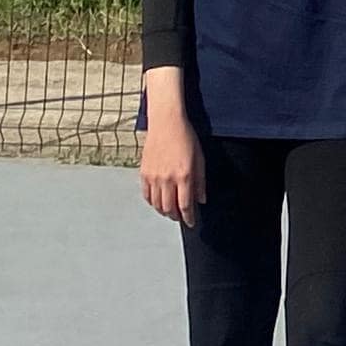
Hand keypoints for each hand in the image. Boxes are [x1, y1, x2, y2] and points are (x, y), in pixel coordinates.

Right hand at [138, 103, 205, 219]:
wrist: (166, 123)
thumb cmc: (185, 137)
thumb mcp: (200, 158)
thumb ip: (200, 181)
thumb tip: (201, 199)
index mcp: (184, 175)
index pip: (186, 206)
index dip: (189, 217)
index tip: (191, 222)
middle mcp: (168, 179)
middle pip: (170, 208)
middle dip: (176, 216)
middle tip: (181, 217)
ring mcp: (154, 177)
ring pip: (157, 204)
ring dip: (164, 211)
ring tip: (171, 211)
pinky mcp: (144, 173)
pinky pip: (147, 195)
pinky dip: (153, 202)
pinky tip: (159, 201)